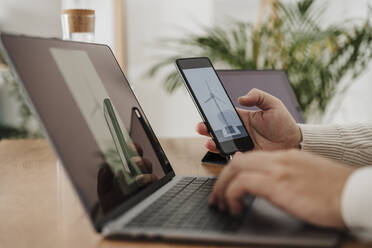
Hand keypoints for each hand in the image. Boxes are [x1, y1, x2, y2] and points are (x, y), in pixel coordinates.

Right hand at [196, 88, 301, 151]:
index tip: (205, 111)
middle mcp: (239, 131)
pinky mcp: (246, 156)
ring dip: (213, 143)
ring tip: (210, 142)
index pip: (223, 115)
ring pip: (222, 144)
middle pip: (218, 130)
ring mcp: (241, 144)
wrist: (295, 143)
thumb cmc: (284, 123)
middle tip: (201, 127)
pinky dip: (230, 155)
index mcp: (243, 118)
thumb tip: (241, 97)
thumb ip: (258, 96)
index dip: (213, 114)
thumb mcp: (273, 104)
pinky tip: (231, 152)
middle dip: (207, 128)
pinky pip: (234, 157)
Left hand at [209, 150, 354, 227]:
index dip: (234, 171)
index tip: (227, 184)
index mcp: (285, 157)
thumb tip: (272, 187)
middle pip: (238, 161)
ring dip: (222, 188)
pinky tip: (235, 208)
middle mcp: (279, 159)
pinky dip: (232, 195)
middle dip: (222, 178)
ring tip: (220, 204)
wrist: (354, 193)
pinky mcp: (278, 184)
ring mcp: (278, 170)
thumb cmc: (335, 191)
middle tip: (216, 195)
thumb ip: (287, 176)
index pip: (250, 157)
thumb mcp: (306, 177)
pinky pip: (242, 184)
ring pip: (235, 169)